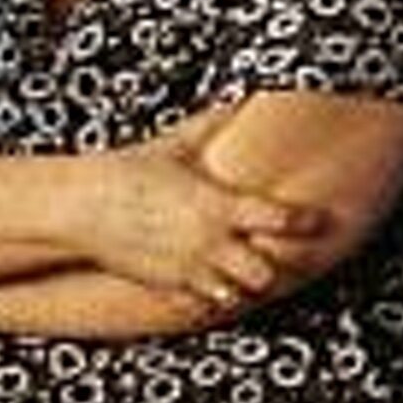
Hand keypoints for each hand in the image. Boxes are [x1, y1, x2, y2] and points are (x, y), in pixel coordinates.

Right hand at [84, 108, 328, 312]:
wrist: (82, 205)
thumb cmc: (130, 170)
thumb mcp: (176, 144)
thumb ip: (213, 124)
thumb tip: (237, 98)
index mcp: (219, 205)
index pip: (280, 220)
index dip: (306, 222)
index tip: (320, 219)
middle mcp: (210, 242)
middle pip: (267, 272)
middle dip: (278, 265)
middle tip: (282, 252)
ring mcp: (189, 268)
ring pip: (239, 294)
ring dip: (247, 284)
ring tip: (248, 269)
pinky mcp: (169, 285)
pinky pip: (205, 304)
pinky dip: (215, 297)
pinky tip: (214, 282)